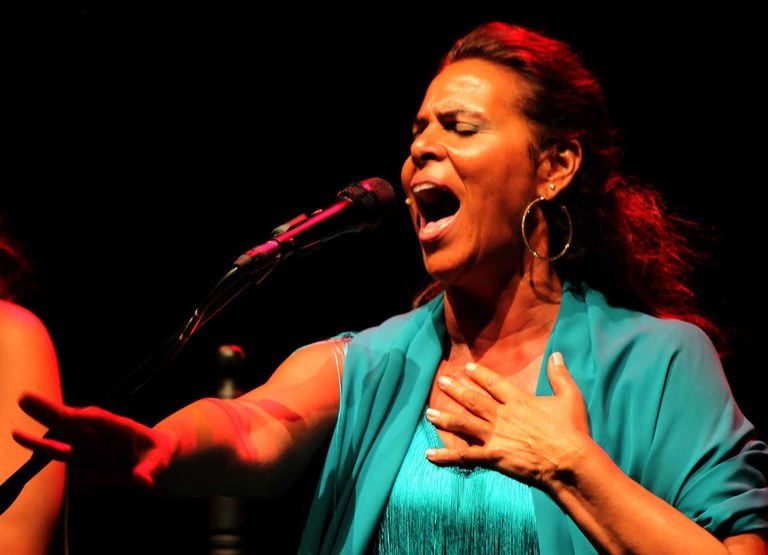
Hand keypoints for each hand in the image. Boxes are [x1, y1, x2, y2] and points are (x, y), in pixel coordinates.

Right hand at [12, 391, 173, 490]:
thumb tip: (143, 481)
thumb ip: (148, 471)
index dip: (66, 414)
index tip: (42, 405)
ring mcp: (82, 446)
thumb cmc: (156, 454)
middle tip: (24, 399)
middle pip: (64, 421)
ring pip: (56, 442)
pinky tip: (43, 465)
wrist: (152, 457)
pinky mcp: (77, 461)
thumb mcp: (158, 461)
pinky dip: (49, 465)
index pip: (86, 418)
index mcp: (112, 425)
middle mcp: (93, 432)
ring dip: (40, 444)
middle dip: (45, 412)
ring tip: (19, 435)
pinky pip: (60, 463)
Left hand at [425, 352, 591, 489]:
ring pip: (464, 424)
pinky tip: (429, 455)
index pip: (494, 384)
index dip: (479, 375)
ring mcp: (496, 436)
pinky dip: (446, 456)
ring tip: (429, 413)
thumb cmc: (573, 431)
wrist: (570, 461)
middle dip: (455, 390)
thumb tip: (556, 355)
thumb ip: (559, 375)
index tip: (466, 368)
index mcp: (519, 401)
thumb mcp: (570, 398)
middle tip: (440, 382)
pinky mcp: (493, 457)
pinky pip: (465, 456)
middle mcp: (503, 416)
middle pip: (473, 400)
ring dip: (445, 418)